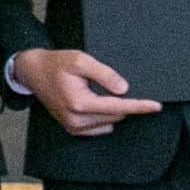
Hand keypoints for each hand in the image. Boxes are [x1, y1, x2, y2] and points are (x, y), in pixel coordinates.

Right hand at [8, 46, 159, 137]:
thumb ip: (104, 74)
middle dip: (122, 101)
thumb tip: (124, 89)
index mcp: (80, 103)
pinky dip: (103, 115)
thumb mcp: (81, 60)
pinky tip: (93, 102)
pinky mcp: (73, 129)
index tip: (156, 106)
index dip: (140, 105)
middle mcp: (77, 120)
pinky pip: (100, 127)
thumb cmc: (56, 64)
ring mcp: (74, 127)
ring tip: (93, 90)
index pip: (118, 106)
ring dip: (111, 108)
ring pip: (110, 121)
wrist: (33, 72)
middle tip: (106, 83)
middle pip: (116, 114)